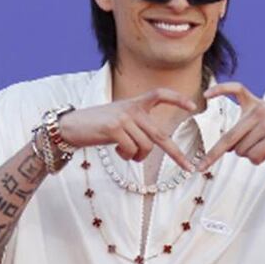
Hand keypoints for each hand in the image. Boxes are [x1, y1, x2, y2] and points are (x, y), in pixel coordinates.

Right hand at [58, 88, 198, 171]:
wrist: (71, 126)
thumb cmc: (97, 127)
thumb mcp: (120, 119)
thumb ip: (138, 126)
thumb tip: (152, 146)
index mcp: (135, 104)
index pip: (159, 94)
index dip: (177, 99)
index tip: (193, 107)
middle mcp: (132, 109)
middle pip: (160, 135)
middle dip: (176, 154)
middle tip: (188, 168)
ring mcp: (123, 118)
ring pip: (145, 147)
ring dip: (136, 157)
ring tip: (124, 153)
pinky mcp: (114, 128)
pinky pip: (131, 150)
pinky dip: (126, 156)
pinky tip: (116, 151)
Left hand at [197, 82, 264, 171]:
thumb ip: (246, 130)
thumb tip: (228, 149)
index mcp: (256, 104)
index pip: (237, 89)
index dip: (220, 90)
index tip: (205, 95)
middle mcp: (259, 111)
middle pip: (229, 137)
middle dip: (213, 155)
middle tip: (201, 167)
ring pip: (242, 151)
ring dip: (250, 156)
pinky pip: (254, 156)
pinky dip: (258, 160)